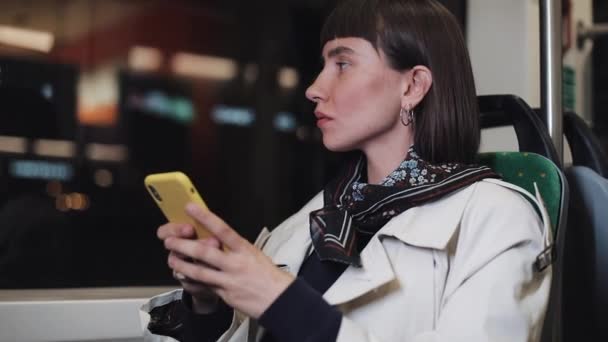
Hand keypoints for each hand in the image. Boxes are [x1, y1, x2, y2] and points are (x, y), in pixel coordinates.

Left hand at [164, 203, 294, 318]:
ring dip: (182, 265)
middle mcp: (236, 263)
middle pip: (204, 251)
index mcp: (244, 249)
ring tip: (171, 259)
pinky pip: (204, 286)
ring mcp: (229, 280)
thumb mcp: (255, 255)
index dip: (204, 217)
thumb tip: (217, 240)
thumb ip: (236, 249)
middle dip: (183, 245)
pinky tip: (183, 277)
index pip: (222, 229)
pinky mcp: (225, 294)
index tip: (190, 207)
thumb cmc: (268, 275)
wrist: (280, 300)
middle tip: (170, 240)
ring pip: (199, 271)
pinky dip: (192, 280)